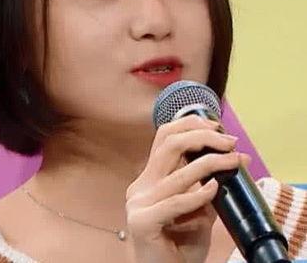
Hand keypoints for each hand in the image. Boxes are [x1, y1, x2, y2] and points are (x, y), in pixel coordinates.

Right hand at [125, 115, 248, 262]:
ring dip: (211, 163)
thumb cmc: (179, 248)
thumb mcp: (197, 212)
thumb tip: (229, 161)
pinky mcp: (142, 221)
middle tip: (229, 141)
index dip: (189, 125)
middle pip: (167, 144)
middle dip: (201, 136)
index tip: (216, 126)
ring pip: (177, 173)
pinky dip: (198, 195)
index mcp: (149, 180)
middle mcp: (141, 186)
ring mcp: (138, 202)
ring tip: (234, 161)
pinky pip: (175, 202)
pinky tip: (214, 189)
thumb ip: (203, 188)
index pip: (163, 139)